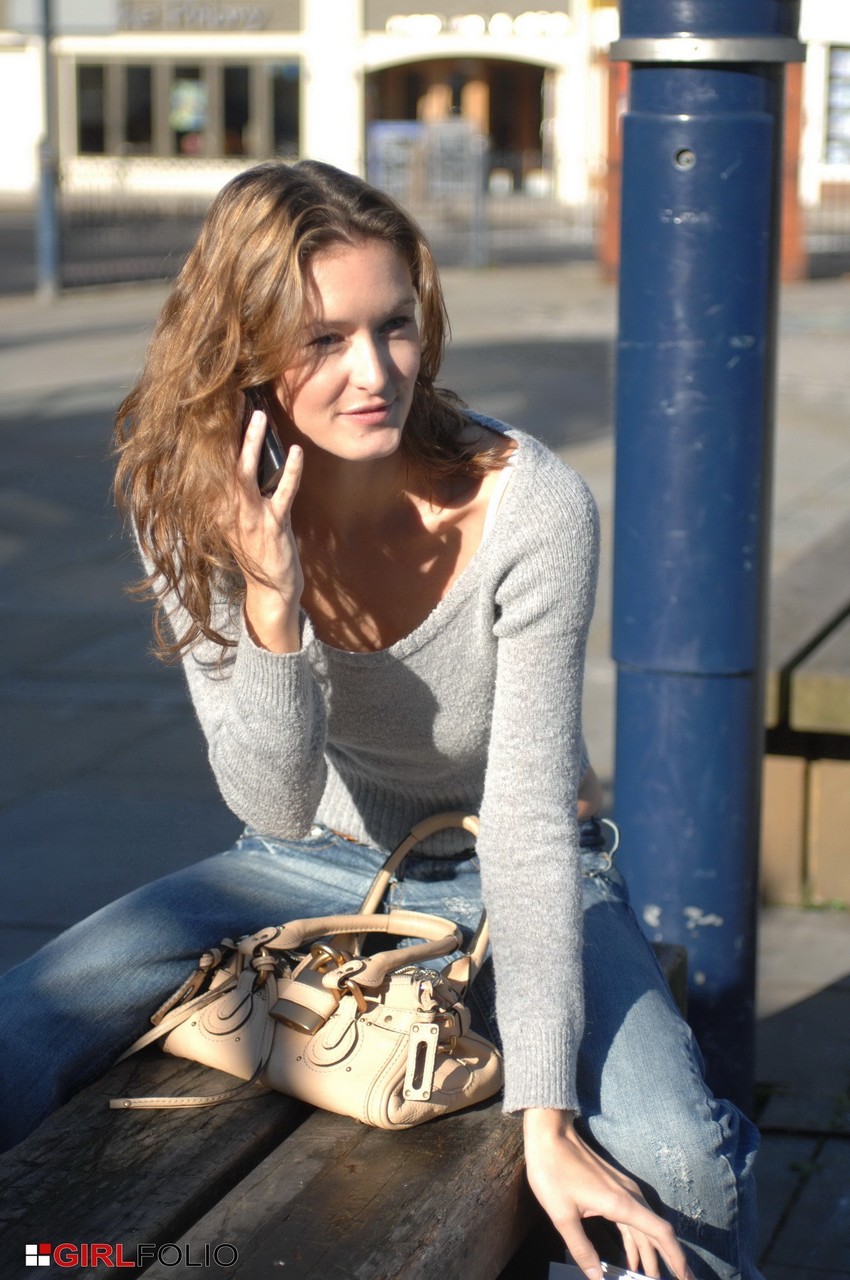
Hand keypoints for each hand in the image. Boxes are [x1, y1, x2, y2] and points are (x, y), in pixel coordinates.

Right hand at [218, 407, 304, 651]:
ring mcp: (249, 518)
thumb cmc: (257, 549)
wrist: (270, 590)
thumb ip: (235, 490)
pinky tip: (297, 452)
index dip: (212, 432)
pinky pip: (283, 495)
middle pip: (223, 460)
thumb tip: (237, 453)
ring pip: (247, 473)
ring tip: (257, 414)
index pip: (211, 461)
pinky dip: (291, 472)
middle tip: (232, 396)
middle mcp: (227, 510)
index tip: (213, 402)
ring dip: (251, 443)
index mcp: (216, 506)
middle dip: (226, 428)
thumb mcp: (238, 519)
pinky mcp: (274, 527)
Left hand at [523, 1109, 692, 1279]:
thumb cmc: (553, 1171)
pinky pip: (632, 1219)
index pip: (661, 1234)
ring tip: (649, 1278)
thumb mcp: (562, 1216)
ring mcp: (623, 1190)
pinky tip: (631, 1258)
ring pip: (644, 1228)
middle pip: (657, 1233)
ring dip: (649, 1254)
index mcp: (622, 1204)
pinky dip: (635, 1240)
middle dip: (668, 1261)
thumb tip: (597, 1278)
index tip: (686, 1279)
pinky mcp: (614, 1188)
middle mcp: (629, 1196)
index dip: (677, 1258)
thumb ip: (582, 1249)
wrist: (550, 1134)